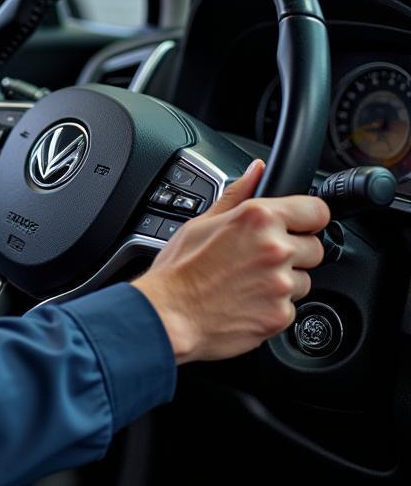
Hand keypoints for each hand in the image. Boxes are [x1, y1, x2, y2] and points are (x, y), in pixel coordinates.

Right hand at [132, 159, 329, 363]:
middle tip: (259, 258)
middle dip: (294, 252)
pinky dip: (274, 306)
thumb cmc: (179, 269)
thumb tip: (256, 170)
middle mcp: (275, 248)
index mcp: (258, 217)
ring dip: (285, 281)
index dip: (307, 218)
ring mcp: (281, 284)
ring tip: (248, 282)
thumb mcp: (202, 221)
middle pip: (314, 248)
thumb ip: (238, 194)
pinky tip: (246, 301)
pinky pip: (291, 307)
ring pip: (304, 280)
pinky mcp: (281, 315)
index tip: (299, 225)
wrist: (169, 314)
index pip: (316, 210)